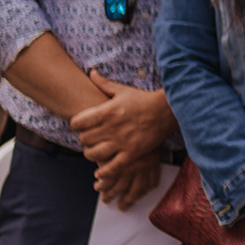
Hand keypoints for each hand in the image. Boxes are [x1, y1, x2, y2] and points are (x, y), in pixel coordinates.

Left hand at [73, 71, 177, 205]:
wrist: (168, 110)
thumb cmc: (143, 99)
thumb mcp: (123, 90)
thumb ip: (104, 83)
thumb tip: (91, 72)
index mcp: (107, 111)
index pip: (77, 122)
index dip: (76, 124)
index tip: (81, 125)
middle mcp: (112, 127)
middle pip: (84, 139)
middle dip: (84, 139)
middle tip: (90, 138)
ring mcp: (122, 142)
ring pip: (94, 154)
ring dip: (91, 154)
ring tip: (95, 151)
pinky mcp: (133, 153)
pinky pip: (113, 167)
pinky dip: (104, 172)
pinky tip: (100, 171)